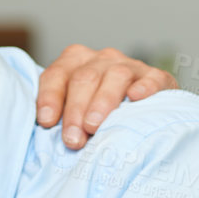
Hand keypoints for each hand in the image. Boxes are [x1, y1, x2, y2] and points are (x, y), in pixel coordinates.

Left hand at [36, 45, 176, 148]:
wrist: (144, 113)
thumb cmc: (97, 115)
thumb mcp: (73, 110)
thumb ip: (57, 115)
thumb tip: (40, 131)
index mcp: (75, 62)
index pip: (57, 75)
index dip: (49, 98)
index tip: (46, 122)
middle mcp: (101, 59)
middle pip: (84, 78)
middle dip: (75, 110)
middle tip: (72, 139)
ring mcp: (131, 66)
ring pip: (115, 76)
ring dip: (102, 102)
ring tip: (94, 126)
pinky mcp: (158, 77)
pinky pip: (151, 78)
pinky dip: (144, 87)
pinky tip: (136, 98)